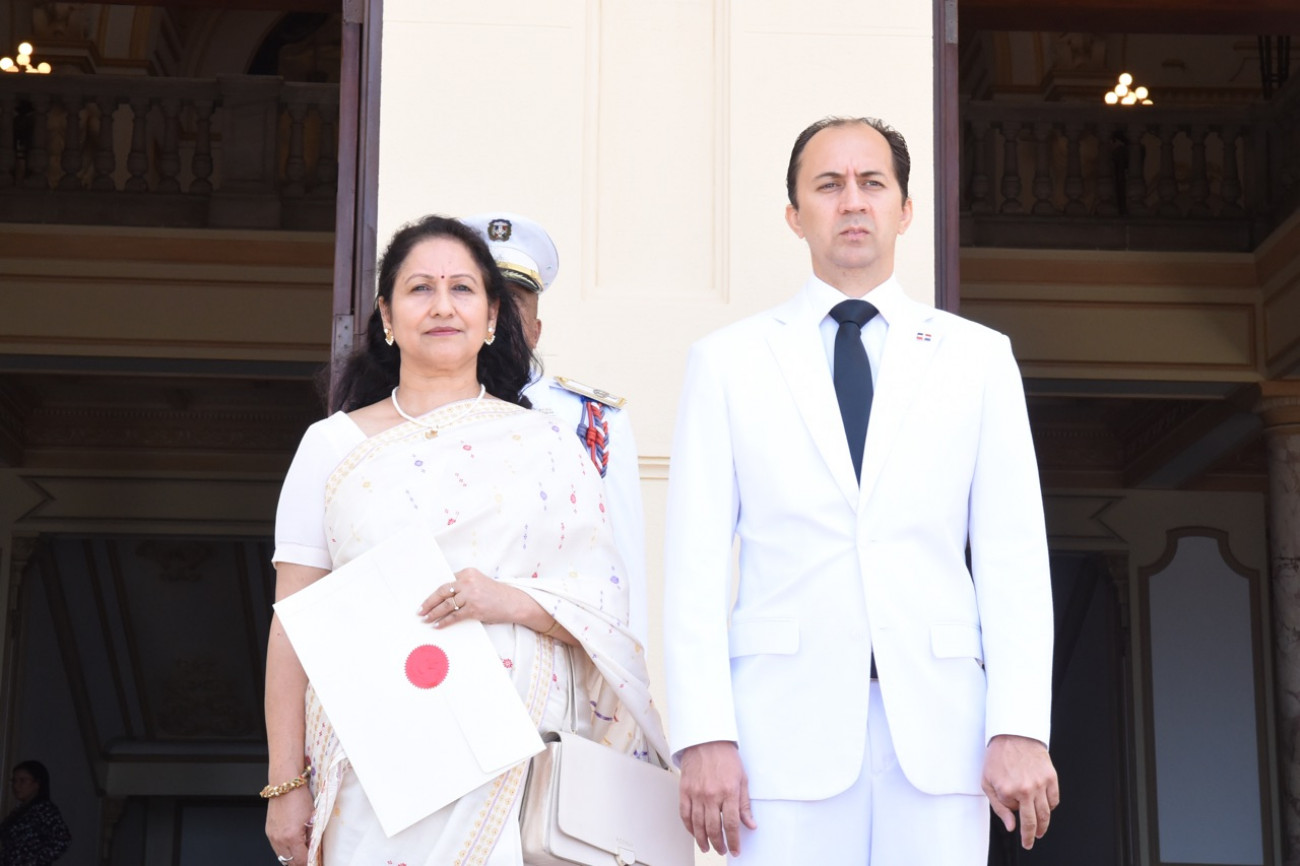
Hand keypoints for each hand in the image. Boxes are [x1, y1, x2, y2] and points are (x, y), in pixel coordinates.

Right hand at [265, 785, 311, 863]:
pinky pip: (276, 848)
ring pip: (282, 857)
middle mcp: (279, 839)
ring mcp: (272, 837)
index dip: (310, 862)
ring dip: (292, 858)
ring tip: (302, 853)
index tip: (315, 861)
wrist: (285, 785)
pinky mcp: (269, 832)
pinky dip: (285, 850)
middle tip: (310, 859)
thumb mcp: (312, 818)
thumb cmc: (299, 797)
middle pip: (290, 862)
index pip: (301, 860)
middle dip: (300, 862)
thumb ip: (312, 836)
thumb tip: (315, 847)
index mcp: (292, 837)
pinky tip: (293, 845)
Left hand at [419, 568, 526, 627]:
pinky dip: (444, 621)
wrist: (512, 602)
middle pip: (442, 592)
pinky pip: (454, 616)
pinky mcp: (474, 609)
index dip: (434, 592)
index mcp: (468, 572)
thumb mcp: (479, 582)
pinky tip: (437, 625)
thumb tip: (442, 597)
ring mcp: (471, 595)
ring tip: (425, 619)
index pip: (446, 582)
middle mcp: (468, 582)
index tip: (425, 599)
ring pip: (446, 605)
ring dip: (433, 613)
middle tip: (420, 610)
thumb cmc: (495, 594)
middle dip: (429, 602)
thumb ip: (463, 586)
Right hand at [678, 741, 756, 855]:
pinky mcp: (684, 791)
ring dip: (703, 840)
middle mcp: (711, 795)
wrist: (706, 740)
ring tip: (708, 847)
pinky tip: (694, 833)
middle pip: (714, 828)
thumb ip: (744, 804)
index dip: (734, 841)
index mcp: (728, 791)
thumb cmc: (725, 757)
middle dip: (719, 844)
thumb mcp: (742, 779)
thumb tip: (750, 824)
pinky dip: (689, 827)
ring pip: (698, 825)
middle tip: (722, 849)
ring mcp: (696, 793)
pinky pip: (685, 814)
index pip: (732, 824)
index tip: (735, 849)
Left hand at [982, 734, 1059, 848]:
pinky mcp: (1051, 777)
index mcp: (1008, 790)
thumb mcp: (987, 781)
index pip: (1012, 811)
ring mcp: (1041, 784)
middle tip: (1029, 842)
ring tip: (1039, 832)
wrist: (1013, 734)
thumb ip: (999, 807)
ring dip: (1043, 826)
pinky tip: (1045, 808)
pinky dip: (1050, 807)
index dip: (1009, 806)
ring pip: (1046, 813)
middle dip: (1031, 836)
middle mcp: (1026, 790)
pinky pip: (1054, 800)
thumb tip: (1011, 827)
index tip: (1008, 802)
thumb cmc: (998, 757)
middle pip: (1033, 821)